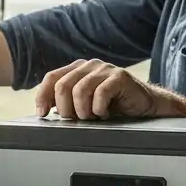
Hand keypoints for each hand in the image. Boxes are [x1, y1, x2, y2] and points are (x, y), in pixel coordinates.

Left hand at [35, 59, 161, 119]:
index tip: (42, 113)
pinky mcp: (119, 76)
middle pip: (62, 85)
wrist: (143, 106)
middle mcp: (89, 66)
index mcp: (77, 69)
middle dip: (65, 108)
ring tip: (92, 117)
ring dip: (83, 111)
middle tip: (76, 119)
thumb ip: (66, 102)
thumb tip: (45, 110)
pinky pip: (100, 93)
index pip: (51, 78)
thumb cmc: (113, 106)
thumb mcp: (84, 105)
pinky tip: (105, 113)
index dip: (43, 96)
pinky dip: (99, 109)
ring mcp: (104, 69)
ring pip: (79, 90)